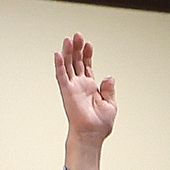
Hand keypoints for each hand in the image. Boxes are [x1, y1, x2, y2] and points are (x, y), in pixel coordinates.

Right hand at [55, 33, 115, 160]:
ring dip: (68, 52)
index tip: (88, 44)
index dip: (88, 54)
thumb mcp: (110, 104)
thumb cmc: (100, 124)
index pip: (87, 65)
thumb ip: (108, 89)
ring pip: (69, 65)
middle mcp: (80, 85)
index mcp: (90, 87)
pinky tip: (58, 54)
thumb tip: (109, 76)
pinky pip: (61, 76)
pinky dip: (60, 65)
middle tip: (77, 35)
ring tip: (69, 39)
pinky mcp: (67, 92)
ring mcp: (72, 87)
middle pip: (77, 62)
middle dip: (77, 48)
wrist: (91, 135)